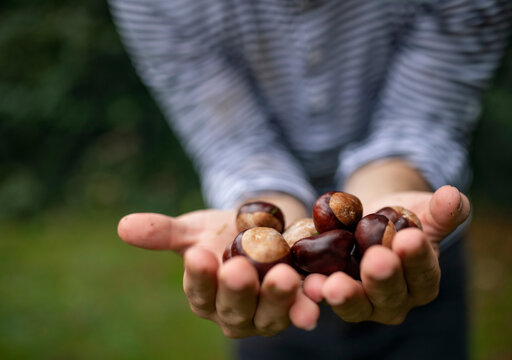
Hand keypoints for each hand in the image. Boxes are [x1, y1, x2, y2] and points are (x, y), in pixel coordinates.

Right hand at [117, 209, 318, 337]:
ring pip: (270, 314)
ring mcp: (267, 314)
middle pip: (234, 309)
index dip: (198, 277)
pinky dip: (311, 301)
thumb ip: (164, 232)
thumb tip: (123, 225)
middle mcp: (234, 313)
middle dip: (238, 290)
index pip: (198, 291)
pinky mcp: (296, 306)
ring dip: (278, 298)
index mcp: (204, 296)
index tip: (198, 255)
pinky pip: (304, 307)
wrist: (264, 229)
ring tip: (284, 276)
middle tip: (239, 269)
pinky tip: (318, 289)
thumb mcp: (195, 228)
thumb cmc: (223, 232)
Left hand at [303, 185, 469, 323]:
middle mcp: (395, 301)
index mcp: (423, 281)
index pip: (424, 273)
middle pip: (389, 295)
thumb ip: (442, 210)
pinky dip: (316, 292)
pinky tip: (308, 283)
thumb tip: (452, 195)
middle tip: (375, 260)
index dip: (417, 258)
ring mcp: (363, 303)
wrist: (370, 221)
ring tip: (333, 285)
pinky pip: (326, 296)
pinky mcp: (334, 295)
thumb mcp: (424, 210)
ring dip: (345, 295)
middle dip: (382, 278)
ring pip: (356, 304)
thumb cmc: (403, 219)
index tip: (409, 238)